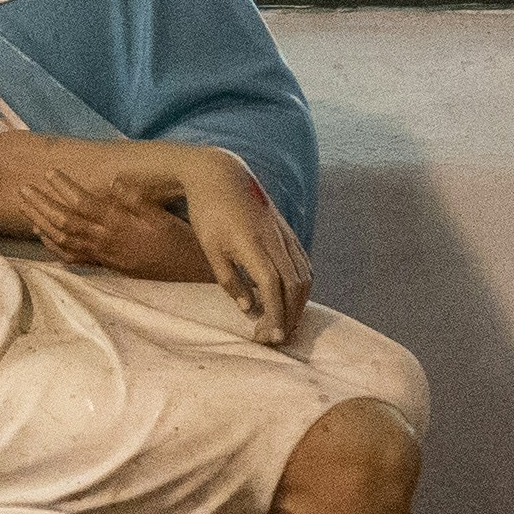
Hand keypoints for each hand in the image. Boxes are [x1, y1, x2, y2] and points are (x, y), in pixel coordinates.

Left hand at [5, 151, 175, 269]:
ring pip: (62, 239)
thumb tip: (113, 180)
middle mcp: (106, 241)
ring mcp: (102, 255)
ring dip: (40, 221)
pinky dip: (52, 245)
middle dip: (41, 204)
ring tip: (24, 205)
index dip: (64, 187)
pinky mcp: (104, 265)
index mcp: (119, 224)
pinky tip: (41, 234)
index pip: (84, 203)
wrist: (188, 271)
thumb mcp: (162, 215)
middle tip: (23, 187)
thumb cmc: (178, 238)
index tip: (49, 172)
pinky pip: (71, 257)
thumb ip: (137, 198)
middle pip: (64, 221)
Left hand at [177, 156, 305, 343]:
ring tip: (285, 324)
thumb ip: (230, 281)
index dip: (275, 314)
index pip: (272, 286)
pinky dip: (302, 287)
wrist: (222, 175)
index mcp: (253, 244)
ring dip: (299, 305)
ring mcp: (285, 235)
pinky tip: (292, 300)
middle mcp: (275, 240)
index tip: (271, 337)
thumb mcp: (210, 249)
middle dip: (289, 316)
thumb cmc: (209, 213)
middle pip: (294, 286)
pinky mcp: (288, 232)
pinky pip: (303, 264)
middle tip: (275, 338)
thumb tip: (250, 310)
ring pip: (304, 276)